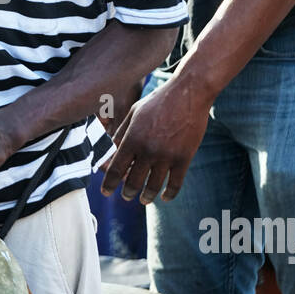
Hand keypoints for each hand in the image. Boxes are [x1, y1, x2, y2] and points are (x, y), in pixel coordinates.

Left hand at [99, 75, 209, 203]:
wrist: (189, 93)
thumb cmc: (159, 100)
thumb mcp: (134, 112)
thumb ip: (122, 132)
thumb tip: (112, 150)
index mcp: (132, 138)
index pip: (116, 169)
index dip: (109, 184)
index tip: (105, 192)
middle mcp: (147, 150)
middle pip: (133, 182)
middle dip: (127, 193)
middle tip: (126, 196)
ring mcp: (167, 156)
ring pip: (152, 186)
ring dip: (145, 197)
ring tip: (143, 200)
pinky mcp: (184, 158)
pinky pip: (175, 184)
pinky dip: (169, 194)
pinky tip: (164, 197)